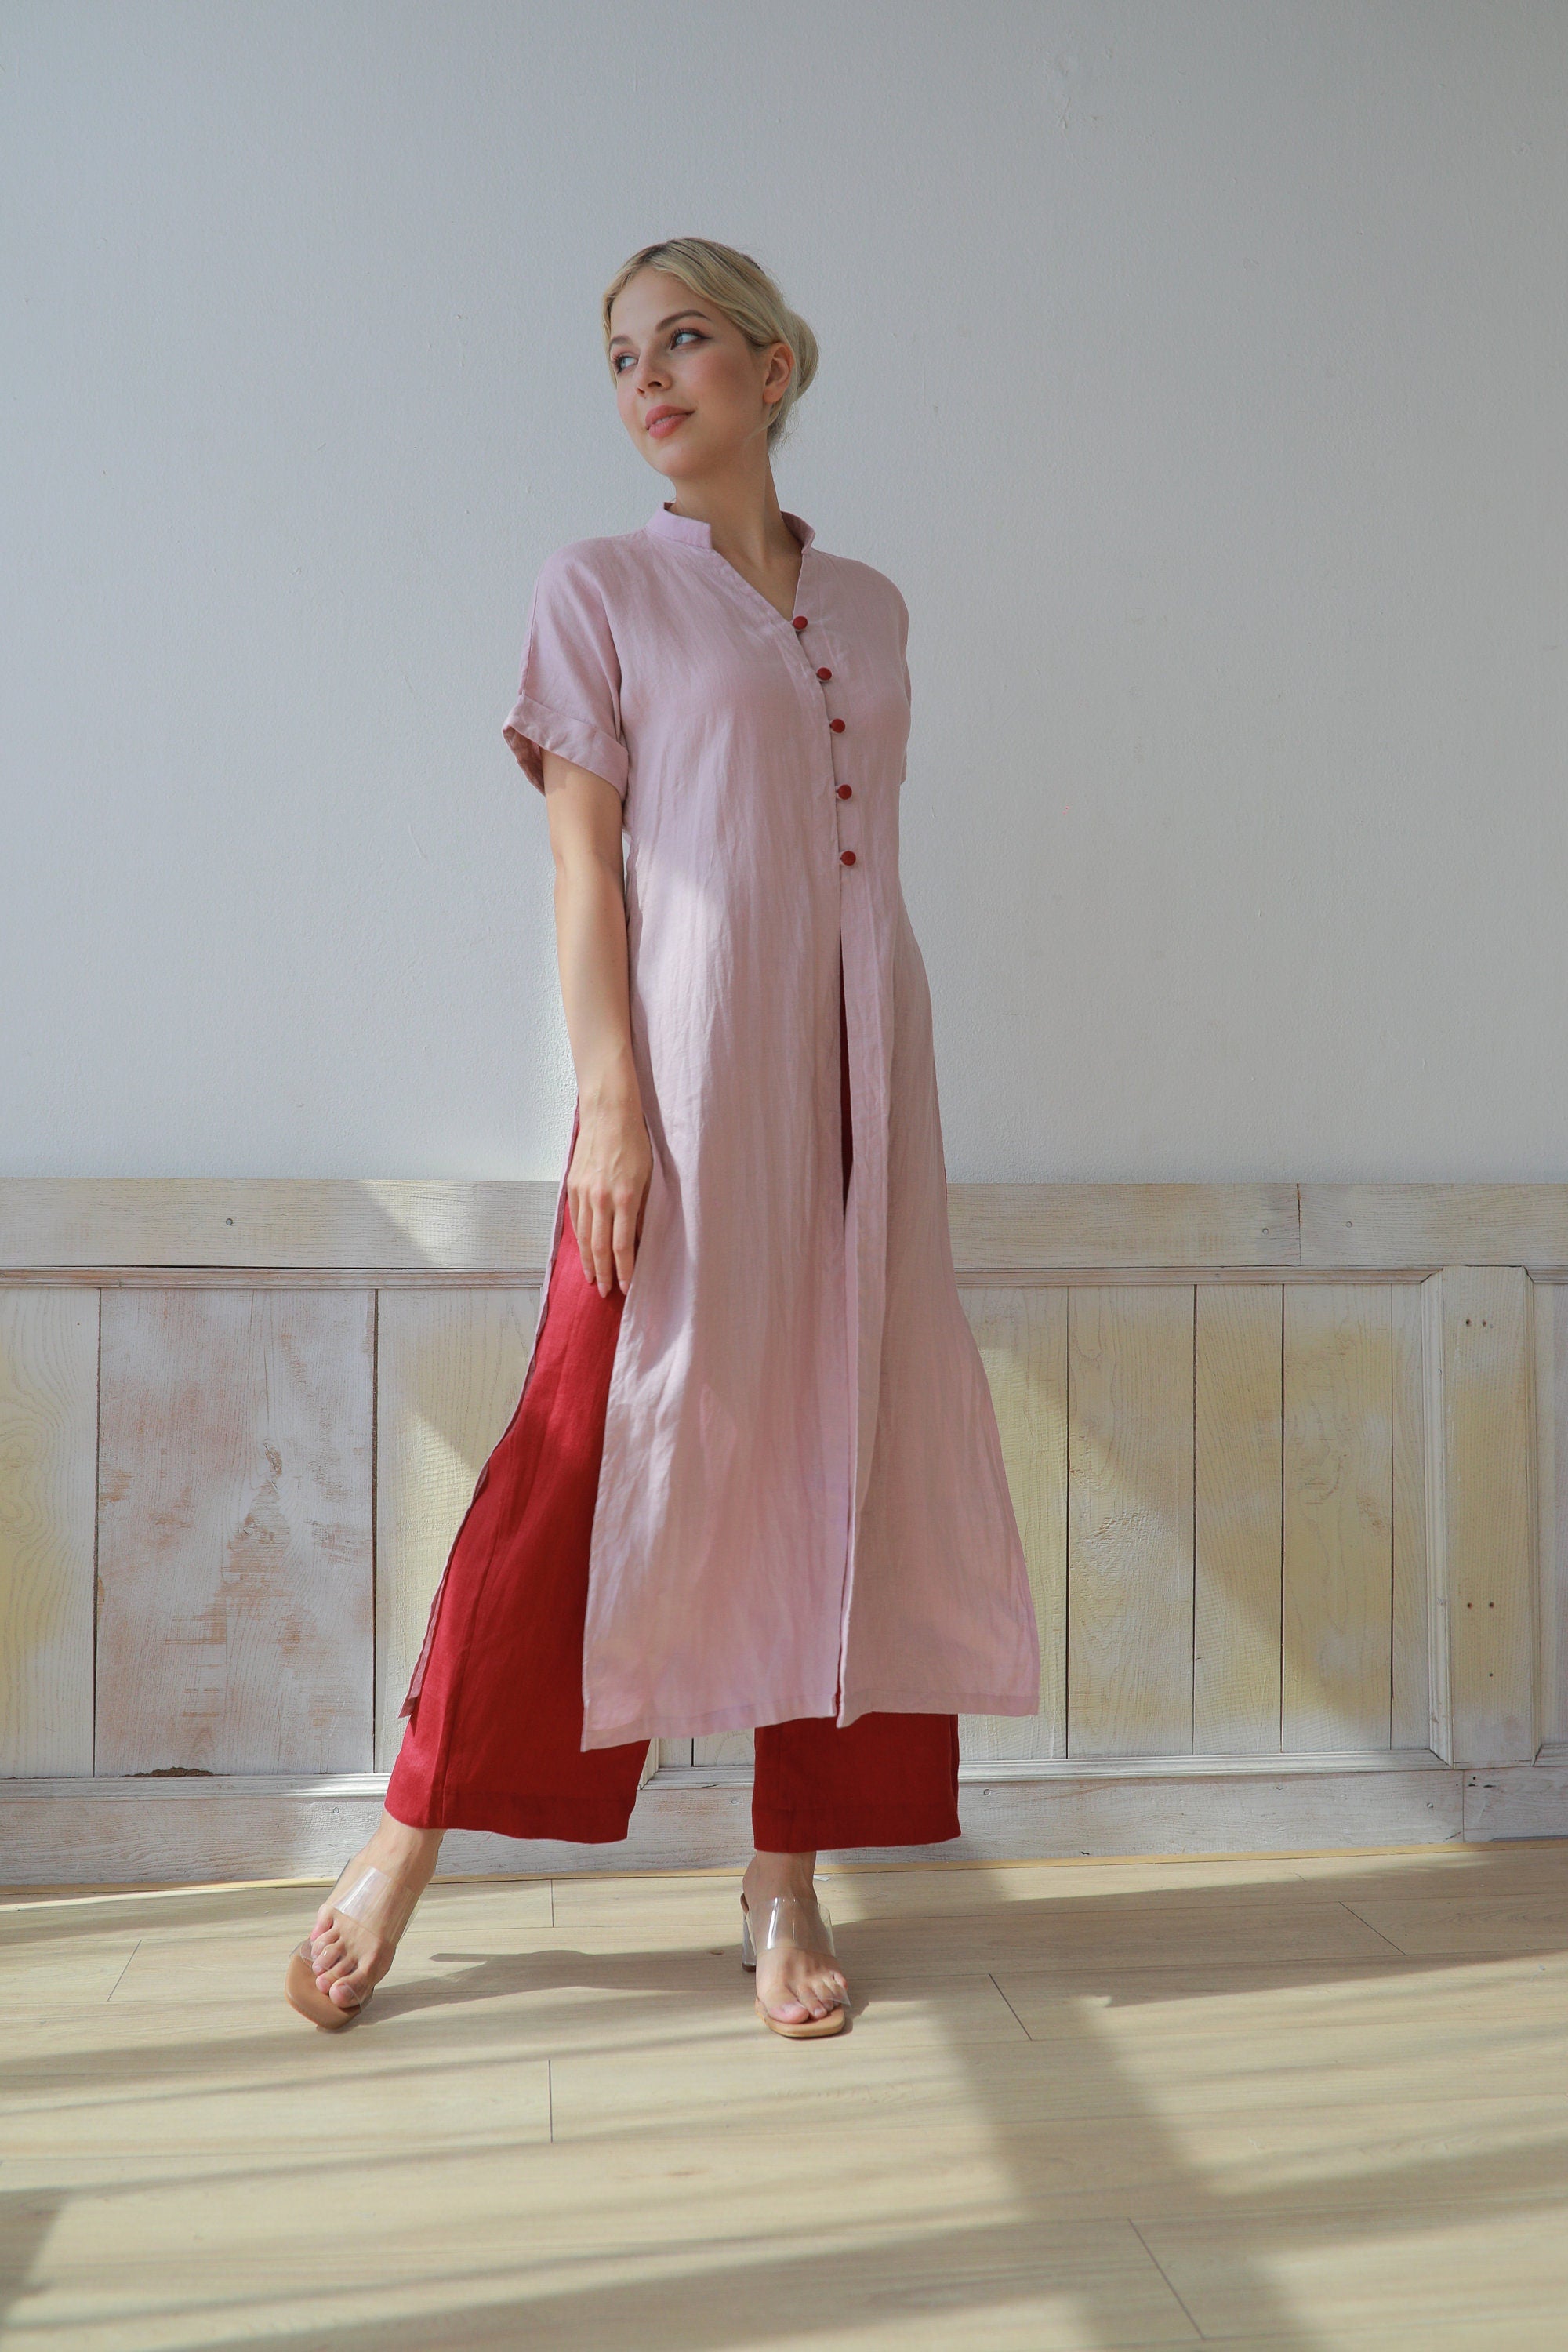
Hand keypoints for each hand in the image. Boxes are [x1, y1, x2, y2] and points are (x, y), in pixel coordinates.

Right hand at [567, 1100, 651, 1296]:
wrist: (608, 1112)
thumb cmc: (634, 1141)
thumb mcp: (649, 1176)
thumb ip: (642, 1208)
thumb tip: (639, 1236)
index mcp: (624, 1197)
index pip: (622, 1245)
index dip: (624, 1269)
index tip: (626, 1286)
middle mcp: (600, 1198)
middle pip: (600, 1246)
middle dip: (602, 1272)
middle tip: (604, 1292)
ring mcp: (583, 1192)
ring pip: (584, 1236)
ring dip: (588, 1260)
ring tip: (590, 1278)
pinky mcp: (572, 1184)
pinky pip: (575, 1218)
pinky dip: (579, 1237)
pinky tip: (583, 1249)